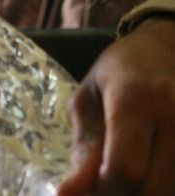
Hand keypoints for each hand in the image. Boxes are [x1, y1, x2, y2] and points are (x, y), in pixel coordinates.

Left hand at [58, 16, 174, 194]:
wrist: (163, 50)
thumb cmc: (118, 72)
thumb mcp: (88, 100)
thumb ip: (83, 150)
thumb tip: (66, 195)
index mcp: (137, 98)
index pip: (124, 168)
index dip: (103, 191)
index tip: (88, 189)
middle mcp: (173, 114)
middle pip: (152, 190)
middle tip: (105, 185)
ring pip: (171, 191)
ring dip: (144, 194)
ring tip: (123, 176)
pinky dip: (162, 185)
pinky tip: (146, 173)